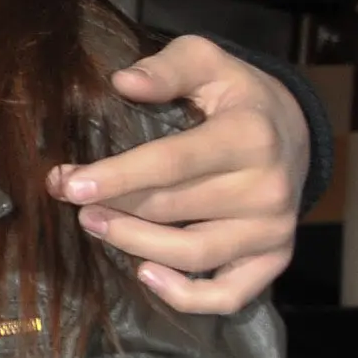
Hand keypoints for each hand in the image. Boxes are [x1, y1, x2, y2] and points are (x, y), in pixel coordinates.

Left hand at [51, 34, 306, 313]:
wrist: (293, 130)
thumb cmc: (235, 94)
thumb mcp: (206, 61)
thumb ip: (166, 68)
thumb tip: (123, 81)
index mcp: (250, 136)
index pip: (172, 163)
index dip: (117, 176)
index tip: (68, 182)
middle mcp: (268, 188)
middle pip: (173, 208)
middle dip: (111, 203)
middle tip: (64, 194)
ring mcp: (273, 229)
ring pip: (192, 253)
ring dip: (134, 244)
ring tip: (92, 223)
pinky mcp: (273, 258)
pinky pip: (229, 294)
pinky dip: (186, 296)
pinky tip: (144, 274)